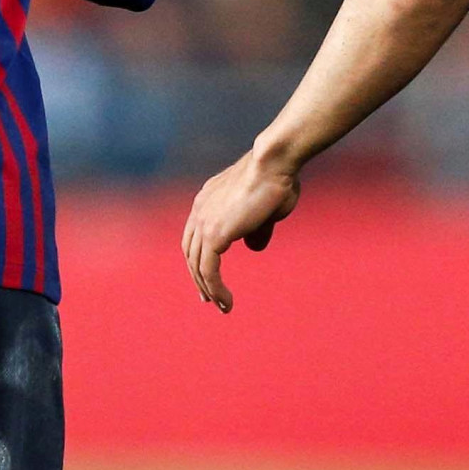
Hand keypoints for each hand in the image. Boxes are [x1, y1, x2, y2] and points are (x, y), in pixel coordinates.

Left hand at [182, 143, 303, 311]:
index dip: (199, 257)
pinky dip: (215, 289)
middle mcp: (200, 210)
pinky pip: (208, 271)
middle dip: (198, 277)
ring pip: (197, 266)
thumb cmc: (277, 179)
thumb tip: (253, 246)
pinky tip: (226, 302)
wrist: (274, 163)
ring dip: (208, 289)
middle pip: (190, 252)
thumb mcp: (266, 209)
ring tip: (222, 306)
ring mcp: (204, 222)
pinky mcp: (214, 235)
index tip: (207, 276)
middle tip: (208, 298)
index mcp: (207, 199)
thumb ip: (256, 228)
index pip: (194, 235)